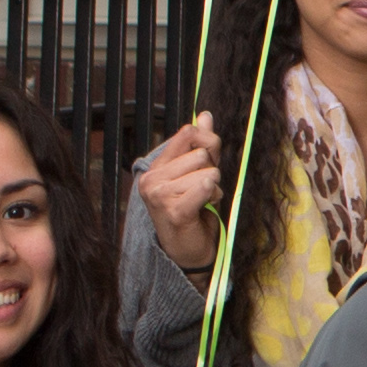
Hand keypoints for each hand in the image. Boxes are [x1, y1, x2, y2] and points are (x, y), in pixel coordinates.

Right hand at [135, 112, 224, 272]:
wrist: (188, 251)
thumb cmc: (194, 211)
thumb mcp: (197, 173)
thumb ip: (200, 144)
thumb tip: (204, 115)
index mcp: (156, 167)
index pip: (188, 132)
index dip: (208, 144)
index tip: (206, 165)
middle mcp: (152, 179)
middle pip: (202, 153)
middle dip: (212, 171)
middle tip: (202, 192)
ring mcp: (160, 195)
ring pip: (208, 171)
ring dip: (214, 188)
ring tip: (202, 203)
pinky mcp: (174, 211)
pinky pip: (204, 187)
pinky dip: (212, 196)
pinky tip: (204, 209)